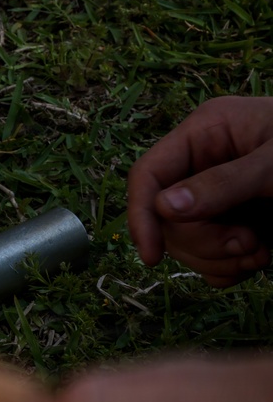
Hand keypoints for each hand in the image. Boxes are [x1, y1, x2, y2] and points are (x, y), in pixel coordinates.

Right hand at [127, 96, 272, 286]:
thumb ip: (223, 184)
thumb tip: (165, 207)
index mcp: (206, 132)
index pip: (149, 175)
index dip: (141, 216)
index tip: (151, 257)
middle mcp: (203, 162)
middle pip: (166, 217)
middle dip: (203, 242)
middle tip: (246, 246)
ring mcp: (216, 195)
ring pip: (185, 242)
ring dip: (218, 259)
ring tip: (260, 253)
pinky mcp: (232, 221)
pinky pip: (206, 256)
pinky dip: (226, 268)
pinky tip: (258, 259)